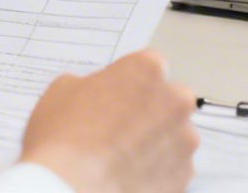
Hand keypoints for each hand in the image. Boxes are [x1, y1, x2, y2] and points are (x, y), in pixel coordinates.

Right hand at [19, 49, 197, 192]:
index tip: (114, 98)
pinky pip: (172, 169)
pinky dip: (156, 173)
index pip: (147, 67)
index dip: (128, 84)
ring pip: (174, 137)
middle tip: (117, 129)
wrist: (72, 192)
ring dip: (155, 144)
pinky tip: (128, 177)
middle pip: (168, 100)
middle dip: (149, 111)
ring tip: (120, 159)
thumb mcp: (62, 91)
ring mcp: (184, 143)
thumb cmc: (64, 141)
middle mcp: (175, 102)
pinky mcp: (184, 178)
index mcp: (148, 70)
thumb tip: (96, 93)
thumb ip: (91, 84)